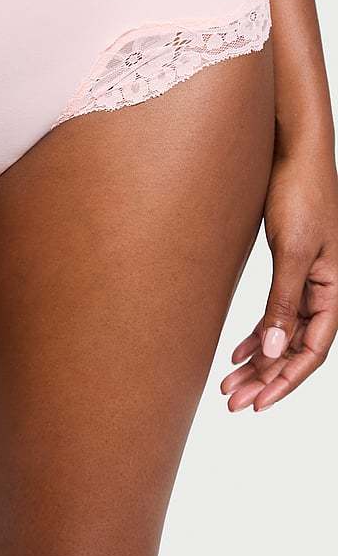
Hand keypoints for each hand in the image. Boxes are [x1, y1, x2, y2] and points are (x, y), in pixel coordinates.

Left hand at [221, 148, 337, 411]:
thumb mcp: (292, 250)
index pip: (312, 350)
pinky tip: (237, 351)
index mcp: (333, 290)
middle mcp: (323, 290)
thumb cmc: (301, 194)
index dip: (286, 379)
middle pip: (295, 347)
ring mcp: (306, 280)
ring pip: (282, 333)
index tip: (258, 404)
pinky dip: (257, 334)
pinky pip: (275, 312)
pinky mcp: (288, 266)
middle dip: (266, 378)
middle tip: (232, 402)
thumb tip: (274, 349)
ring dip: (258, 360)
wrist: (293, 152)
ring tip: (228, 383)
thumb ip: (284, 300)